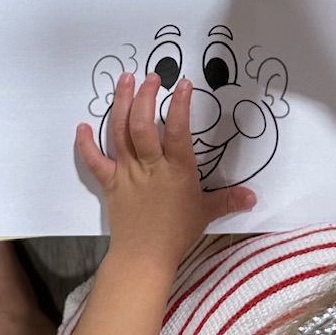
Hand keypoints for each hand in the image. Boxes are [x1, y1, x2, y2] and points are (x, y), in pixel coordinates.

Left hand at [76, 72, 254, 265]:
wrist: (143, 257)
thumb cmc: (176, 234)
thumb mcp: (205, 213)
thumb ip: (228, 200)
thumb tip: (253, 196)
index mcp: (175, 169)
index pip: (177, 130)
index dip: (179, 105)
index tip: (183, 84)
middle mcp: (149, 165)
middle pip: (142, 125)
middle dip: (145, 96)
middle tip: (151, 77)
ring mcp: (126, 172)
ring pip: (119, 133)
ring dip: (120, 104)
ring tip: (124, 80)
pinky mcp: (109, 183)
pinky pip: (94, 160)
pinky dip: (85, 143)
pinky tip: (82, 125)